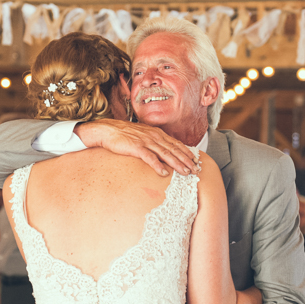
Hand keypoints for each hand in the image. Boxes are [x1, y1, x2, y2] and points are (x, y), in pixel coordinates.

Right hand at [75, 119, 198, 176]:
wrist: (108, 130)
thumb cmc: (124, 135)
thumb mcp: (143, 136)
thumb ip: (154, 142)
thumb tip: (163, 151)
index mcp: (157, 133)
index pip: (176, 143)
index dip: (187, 153)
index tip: (196, 161)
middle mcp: (154, 136)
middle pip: (174, 149)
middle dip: (187, 160)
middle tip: (196, 170)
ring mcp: (146, 141)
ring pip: (166, 154)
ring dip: (177, 164)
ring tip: (186, 172)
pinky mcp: (136, 147)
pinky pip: (150, 158)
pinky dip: (158, 166)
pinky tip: (164, 173)